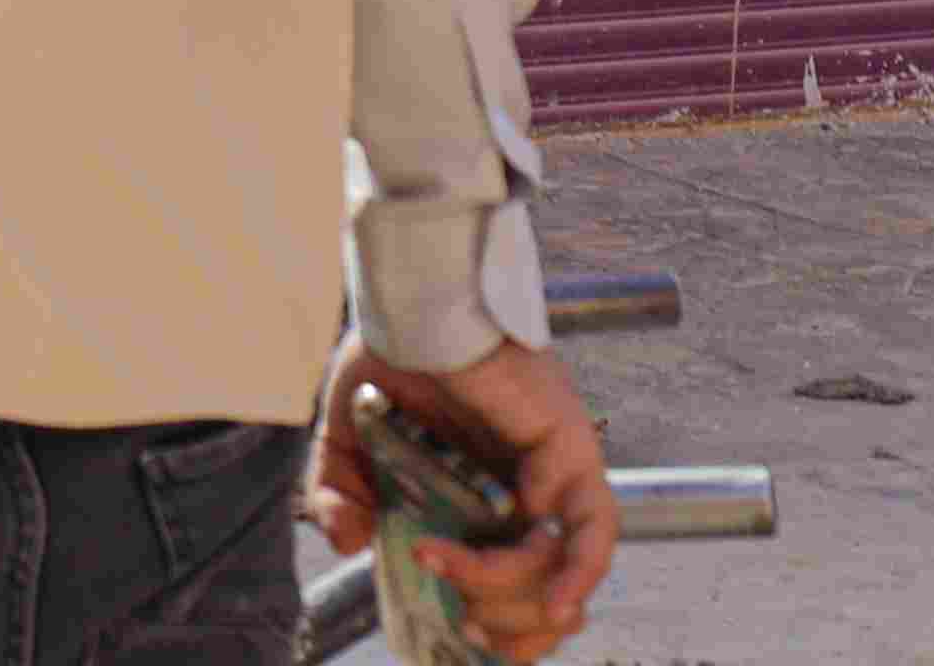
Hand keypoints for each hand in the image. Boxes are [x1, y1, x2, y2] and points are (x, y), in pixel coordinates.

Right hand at [315, 339, 614, 659]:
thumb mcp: (349, 438)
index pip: (517, 586)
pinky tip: (552, 603)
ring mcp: (556, 473)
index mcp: (484, 495)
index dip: (499, 627)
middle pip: (548, 594)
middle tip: (463, 623)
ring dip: (510, 592)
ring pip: (563, 570)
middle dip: (508, 627)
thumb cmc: (392, 352)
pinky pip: (592, 529)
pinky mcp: (571, 451)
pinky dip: (575, 572)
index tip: (460, 634)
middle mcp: (528, 491)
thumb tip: (347, 541)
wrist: (409, 301)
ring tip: (450, 573)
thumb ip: (341, 492)